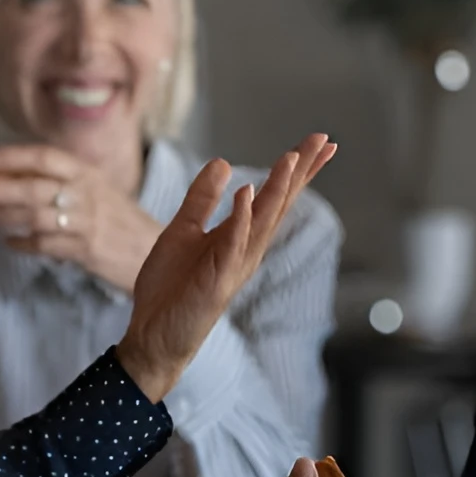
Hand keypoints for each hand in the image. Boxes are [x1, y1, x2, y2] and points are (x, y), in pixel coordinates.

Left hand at [0, 144, 163, 293]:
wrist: (151, 250)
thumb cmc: (118, 219)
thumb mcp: (96, 189)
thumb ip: (62, 182)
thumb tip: (9, 176)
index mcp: (88, 173)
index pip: (46, 158)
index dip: (12, 156)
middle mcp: (88, 194)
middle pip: (34, 188)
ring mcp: (88, 223)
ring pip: (35, 217)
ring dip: (2, 217)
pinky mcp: (87, 251)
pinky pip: (46, 246)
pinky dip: (23, 243)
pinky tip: (9, 243)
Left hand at [113, 134, 335, 402]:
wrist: (152, 335)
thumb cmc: (171, 289)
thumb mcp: (183, 231)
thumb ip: (202, 199)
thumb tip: (223, 163)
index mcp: (241, 236)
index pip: (275, 197)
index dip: (298, 169)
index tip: (320, 142)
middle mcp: (247, 249)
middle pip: (280, 204)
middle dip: (301, 172)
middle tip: (322, 140)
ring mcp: (234, 265)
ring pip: (263, 221)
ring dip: (278, 190)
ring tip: (291, 158)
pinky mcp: (217, 281)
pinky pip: (231, 245)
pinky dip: (241, 219)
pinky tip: (246, 193)